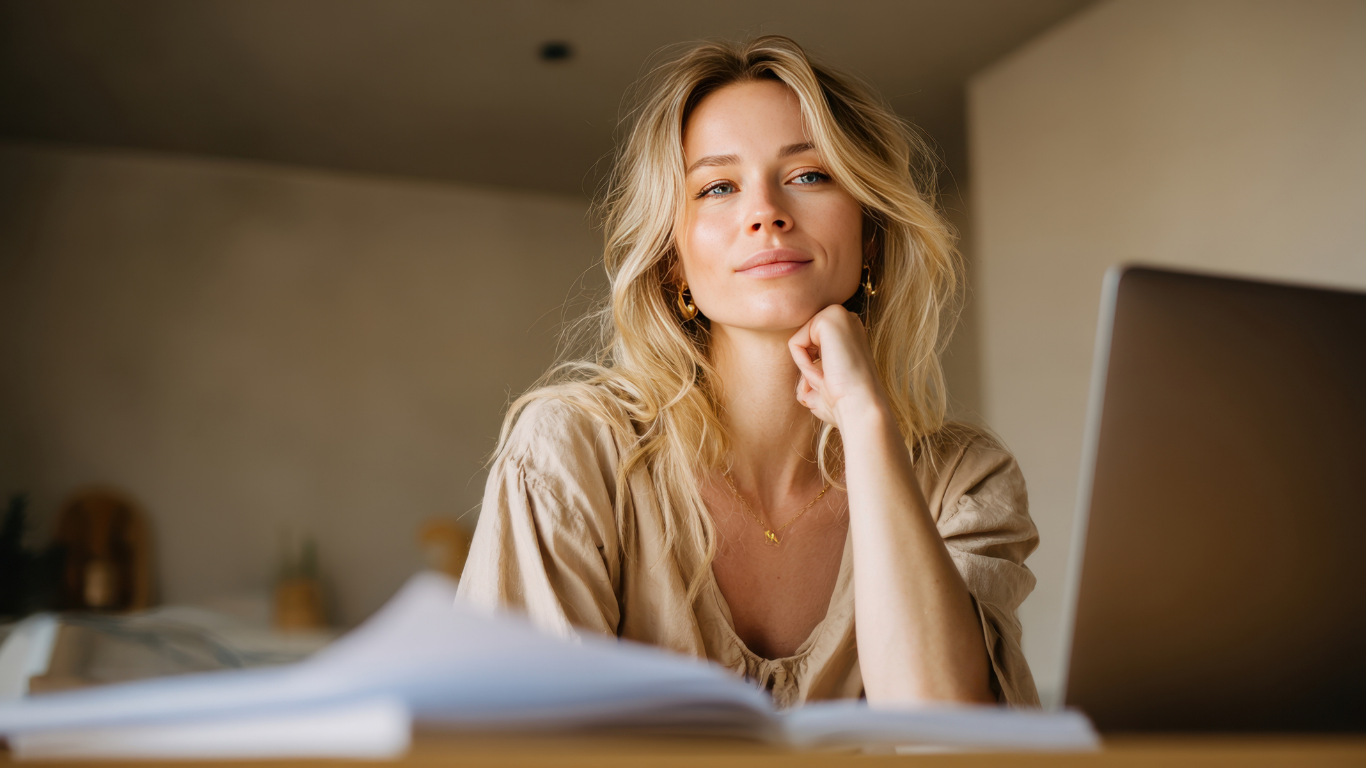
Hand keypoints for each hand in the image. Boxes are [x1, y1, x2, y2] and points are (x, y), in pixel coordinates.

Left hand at [787, 305, 888, 429]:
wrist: (861, 406)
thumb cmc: (846, 402)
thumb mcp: (826, 387)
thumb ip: (813, 379)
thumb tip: (803, 390)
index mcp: (848, 331)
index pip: (810, 346)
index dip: (815, 369)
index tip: (836, 381)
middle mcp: (846, 318)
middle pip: (802, 343)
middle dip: (809, 367)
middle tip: (832, 381)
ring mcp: (838, 315)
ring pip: (798, 342)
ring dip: (807, 367)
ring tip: (830, 376)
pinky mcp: (829, 318)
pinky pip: (795, 343)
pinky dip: (803, 364)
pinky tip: (827, 369)